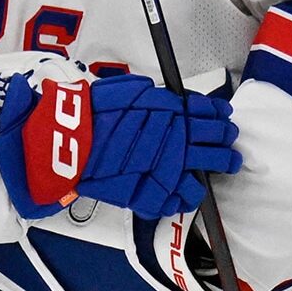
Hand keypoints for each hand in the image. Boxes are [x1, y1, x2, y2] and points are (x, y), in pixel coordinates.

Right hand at [0, 73, 240, 220]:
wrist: (61, 145)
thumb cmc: (86, 115)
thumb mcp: (119, 92)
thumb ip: (144, 95)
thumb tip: (161, 97)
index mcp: (165, 110)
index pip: (204, 111)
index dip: (216, 114)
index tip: (222, 116)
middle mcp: (172, 137)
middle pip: (214, 137)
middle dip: (225, 137)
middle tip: (229, 139)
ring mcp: (165, 166)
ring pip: (207, 166)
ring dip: (222, 162)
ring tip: (230, 162)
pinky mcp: (152, 192)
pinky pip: (181, 197)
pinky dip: (189, 194)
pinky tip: (193, 190)